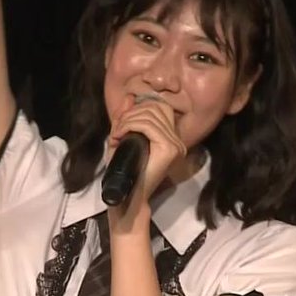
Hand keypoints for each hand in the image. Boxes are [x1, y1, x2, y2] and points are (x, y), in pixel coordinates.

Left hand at [106, 95, 186, 226]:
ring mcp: (176, 145)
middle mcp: (178, 141)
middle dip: (130, 114)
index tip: (122, 123)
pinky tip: (119, 136)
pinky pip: (147, 125)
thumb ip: (126, 119)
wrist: (129, 197)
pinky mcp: (169, 149)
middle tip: (116, 130)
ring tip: (116, 135)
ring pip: (149, 115)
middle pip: (156, 108)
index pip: (161, 107)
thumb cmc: (126, 172)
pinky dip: (129, 126)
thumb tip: (129, 97)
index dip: (139, 108)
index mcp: (172, 139)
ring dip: (127, 120)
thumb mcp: (123, 140)